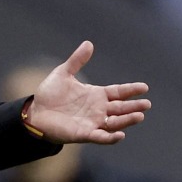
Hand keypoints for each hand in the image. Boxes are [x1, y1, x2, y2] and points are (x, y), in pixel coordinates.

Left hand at [26, 41, 149, 144]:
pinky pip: (100, 137)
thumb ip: (77, 61)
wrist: (34, 112)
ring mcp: (92, 122)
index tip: (144, 87)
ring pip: (115, 122)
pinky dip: (111, 137)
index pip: (118, 92)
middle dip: (134, 106)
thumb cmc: (49, 94)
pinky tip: (120, 135)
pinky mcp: (84, 134)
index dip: (131, 90)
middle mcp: (98, 110)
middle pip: (121, 108)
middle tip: (146, 104)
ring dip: (127, 120)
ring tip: (139, 116)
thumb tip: (88, 43)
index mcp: (96, 95)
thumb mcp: (63, 73)